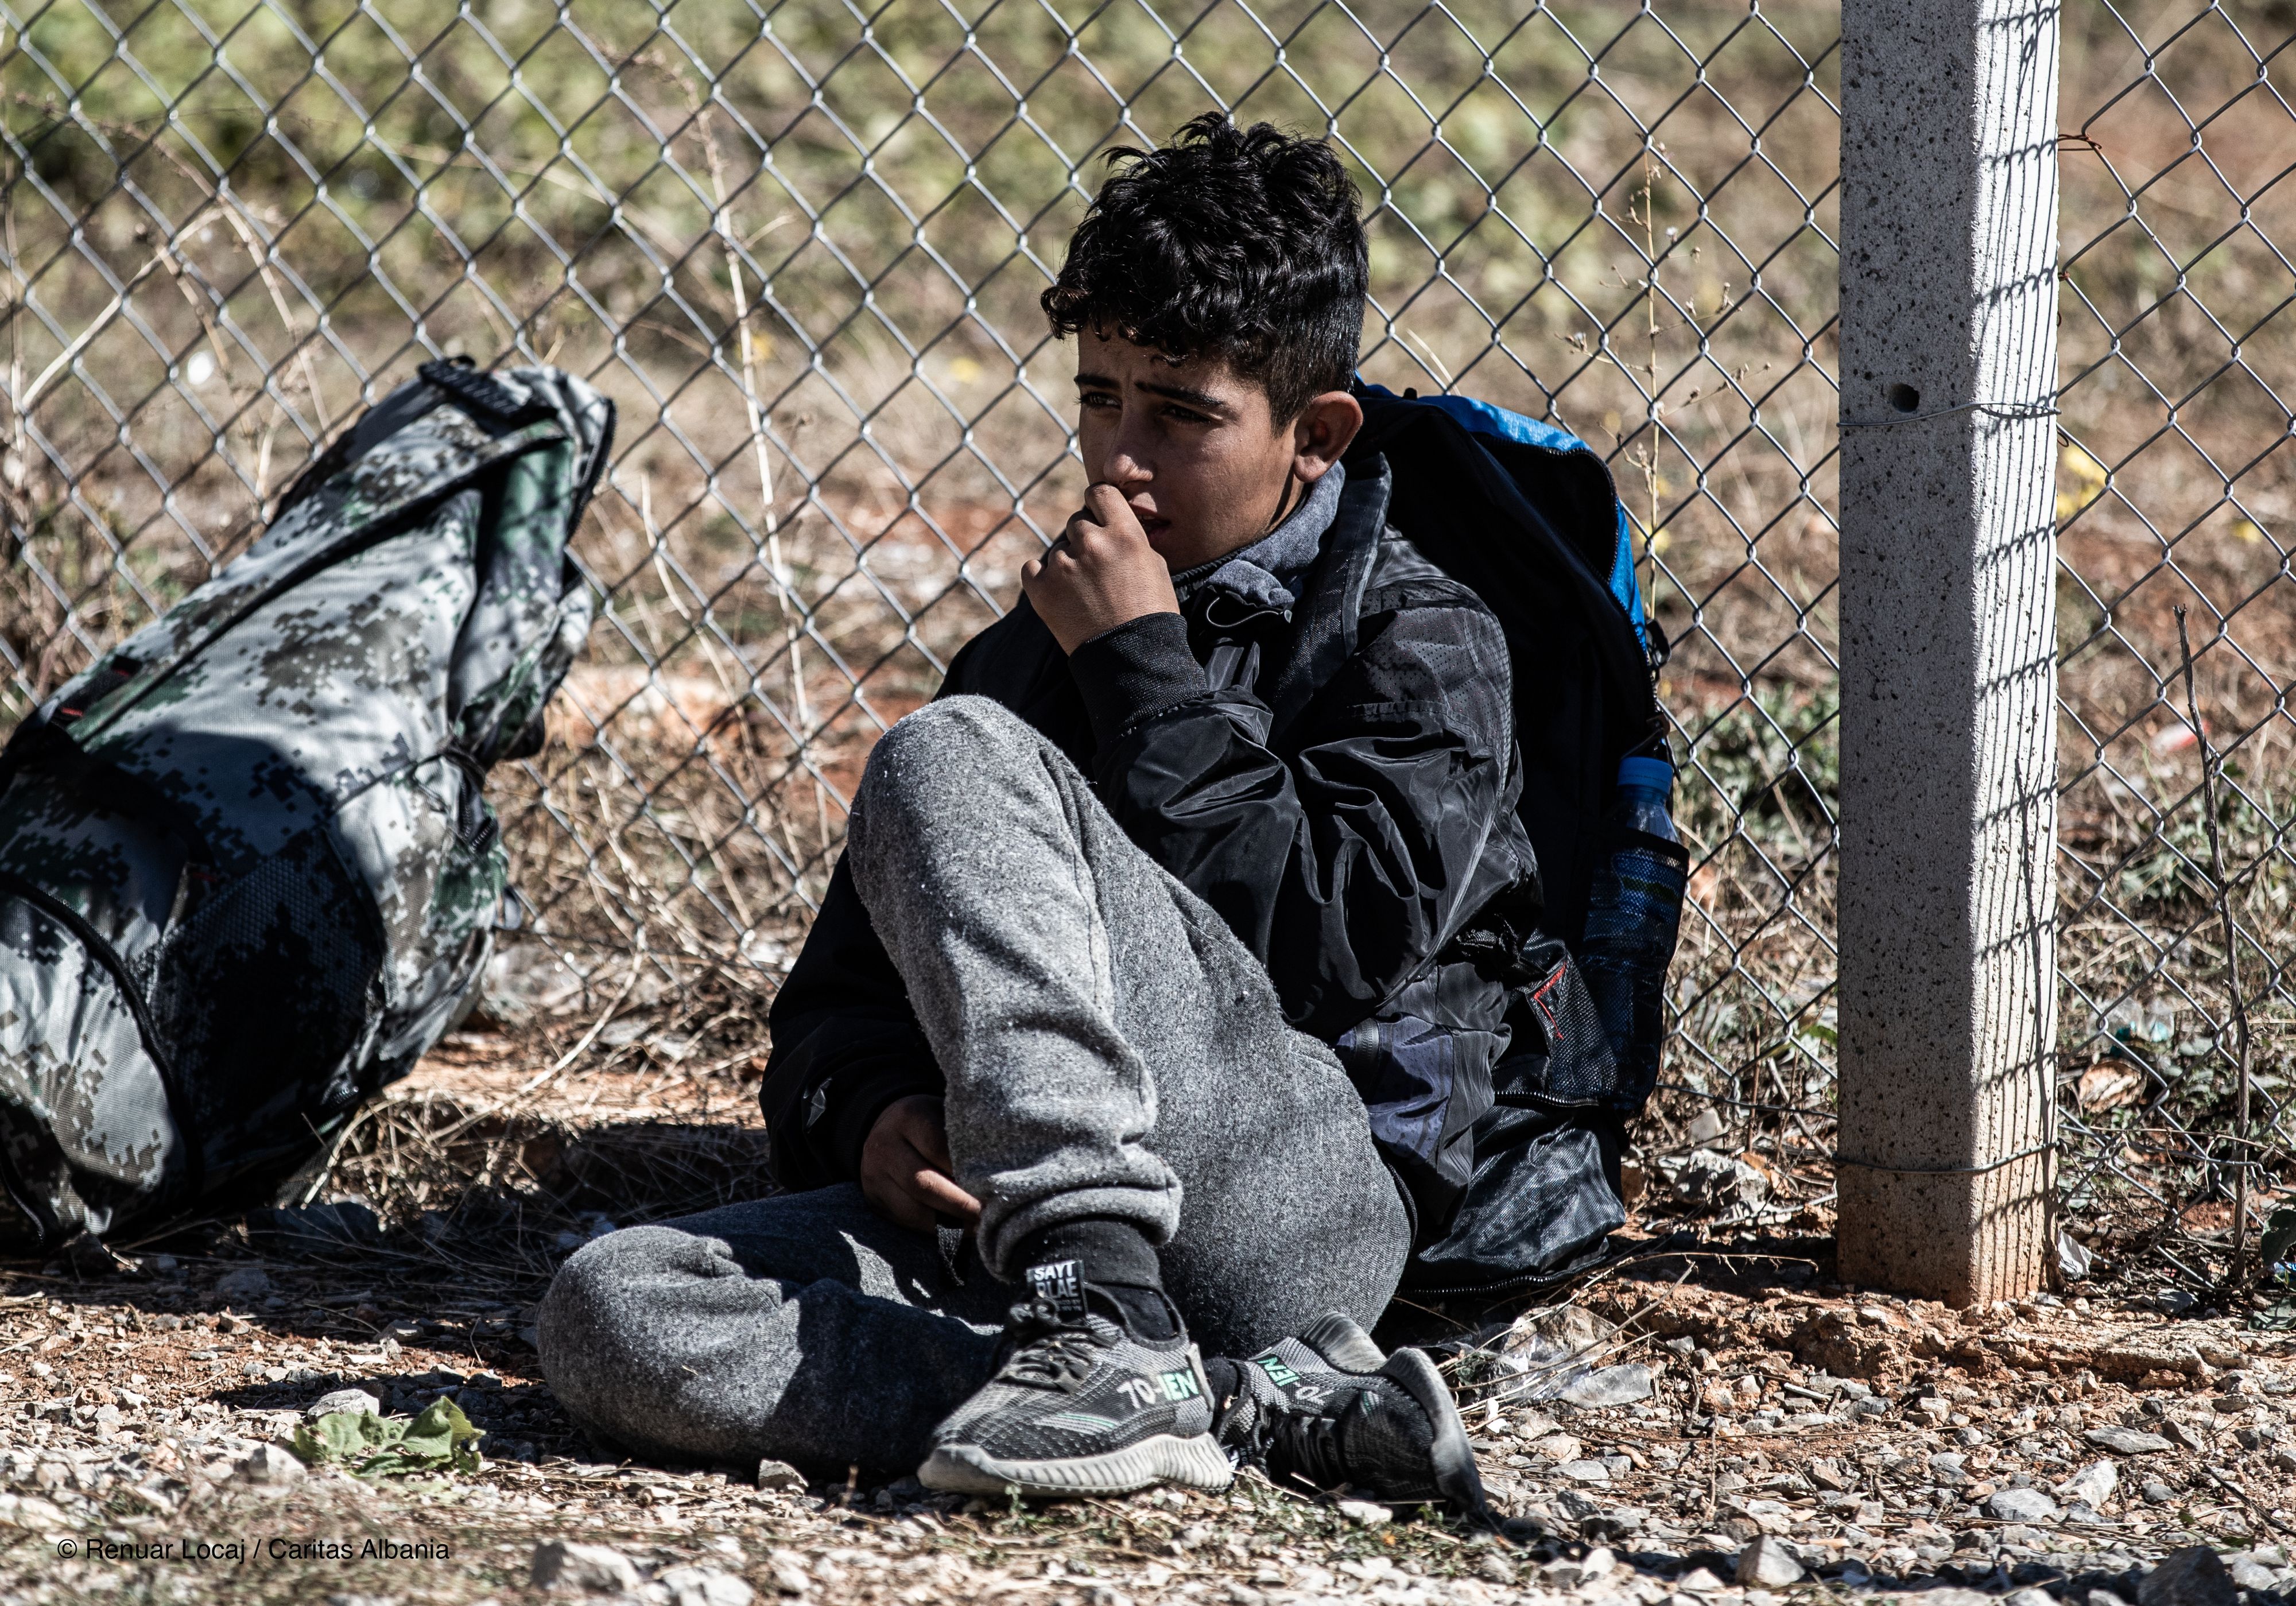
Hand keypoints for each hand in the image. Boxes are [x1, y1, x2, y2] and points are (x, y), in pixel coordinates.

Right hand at [860, 1094, 980, 1232]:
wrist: (885, 1128)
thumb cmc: (930, 1121)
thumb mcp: (945, 1113)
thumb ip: (964, 1134)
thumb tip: (997, 1167)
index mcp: (907, 1117)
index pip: (937, 1147)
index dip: (965, 1169)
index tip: (993, 1184)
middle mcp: (884, 1146)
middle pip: (923, 1183)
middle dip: (960, 1204)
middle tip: (989, 1213)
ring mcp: (874, 1176)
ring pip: (912, 1209)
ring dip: (949, 1224)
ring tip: (979, 1227)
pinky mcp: (874, 1201)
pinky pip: (906, 1221)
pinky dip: (935, 1229)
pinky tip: (959, 1230)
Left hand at [1022, 483, 1180, 653]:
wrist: (1132, 660)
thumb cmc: (1150, 614)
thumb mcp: (1155, 565)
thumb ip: (1129, 536)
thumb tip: (1110, 522)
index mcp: (1124, 533)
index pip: (1099, 492)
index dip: (1098, 504)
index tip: (1098, 516)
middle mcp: (1092, 543)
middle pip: (1077, 521)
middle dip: (1085, 539)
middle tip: (1097, 569)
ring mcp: (1063, 566)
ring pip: (1058, 548)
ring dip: (1068, 563)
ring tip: (1086, 593)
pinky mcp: (1041, 589)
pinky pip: (1032, 568)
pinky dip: (1043, 578)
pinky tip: (1061, 594)